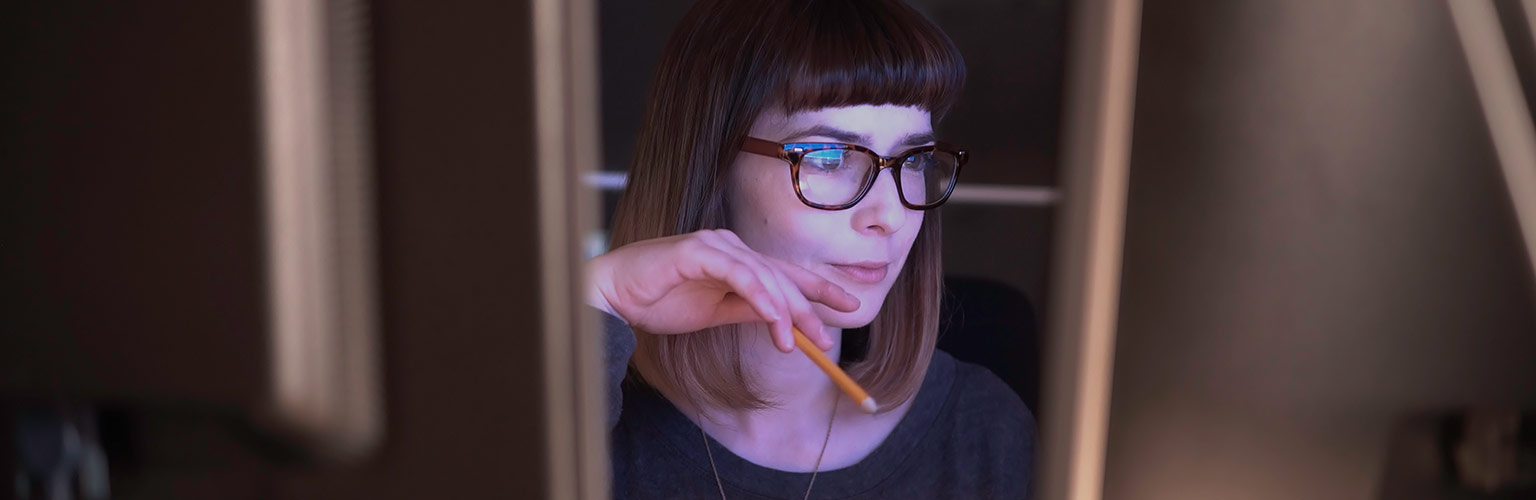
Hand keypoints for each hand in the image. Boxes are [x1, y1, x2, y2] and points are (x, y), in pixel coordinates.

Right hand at [586, 229, 859, 351]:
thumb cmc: (659, 300)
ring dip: (785, 311)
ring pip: (765, 276)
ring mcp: (716, 246)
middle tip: (827, 341)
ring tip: (798, 342)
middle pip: (783, 276)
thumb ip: (748, 311)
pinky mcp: (698, 250)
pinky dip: (759, 296)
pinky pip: (739, 273)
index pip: (788, 274)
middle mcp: (732, 247)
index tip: (852, 306)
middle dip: (810, 308)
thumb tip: (784, 324)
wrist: (615, 296)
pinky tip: (774, 319)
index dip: (821, 289)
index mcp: (738, 261)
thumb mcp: (715, 312)